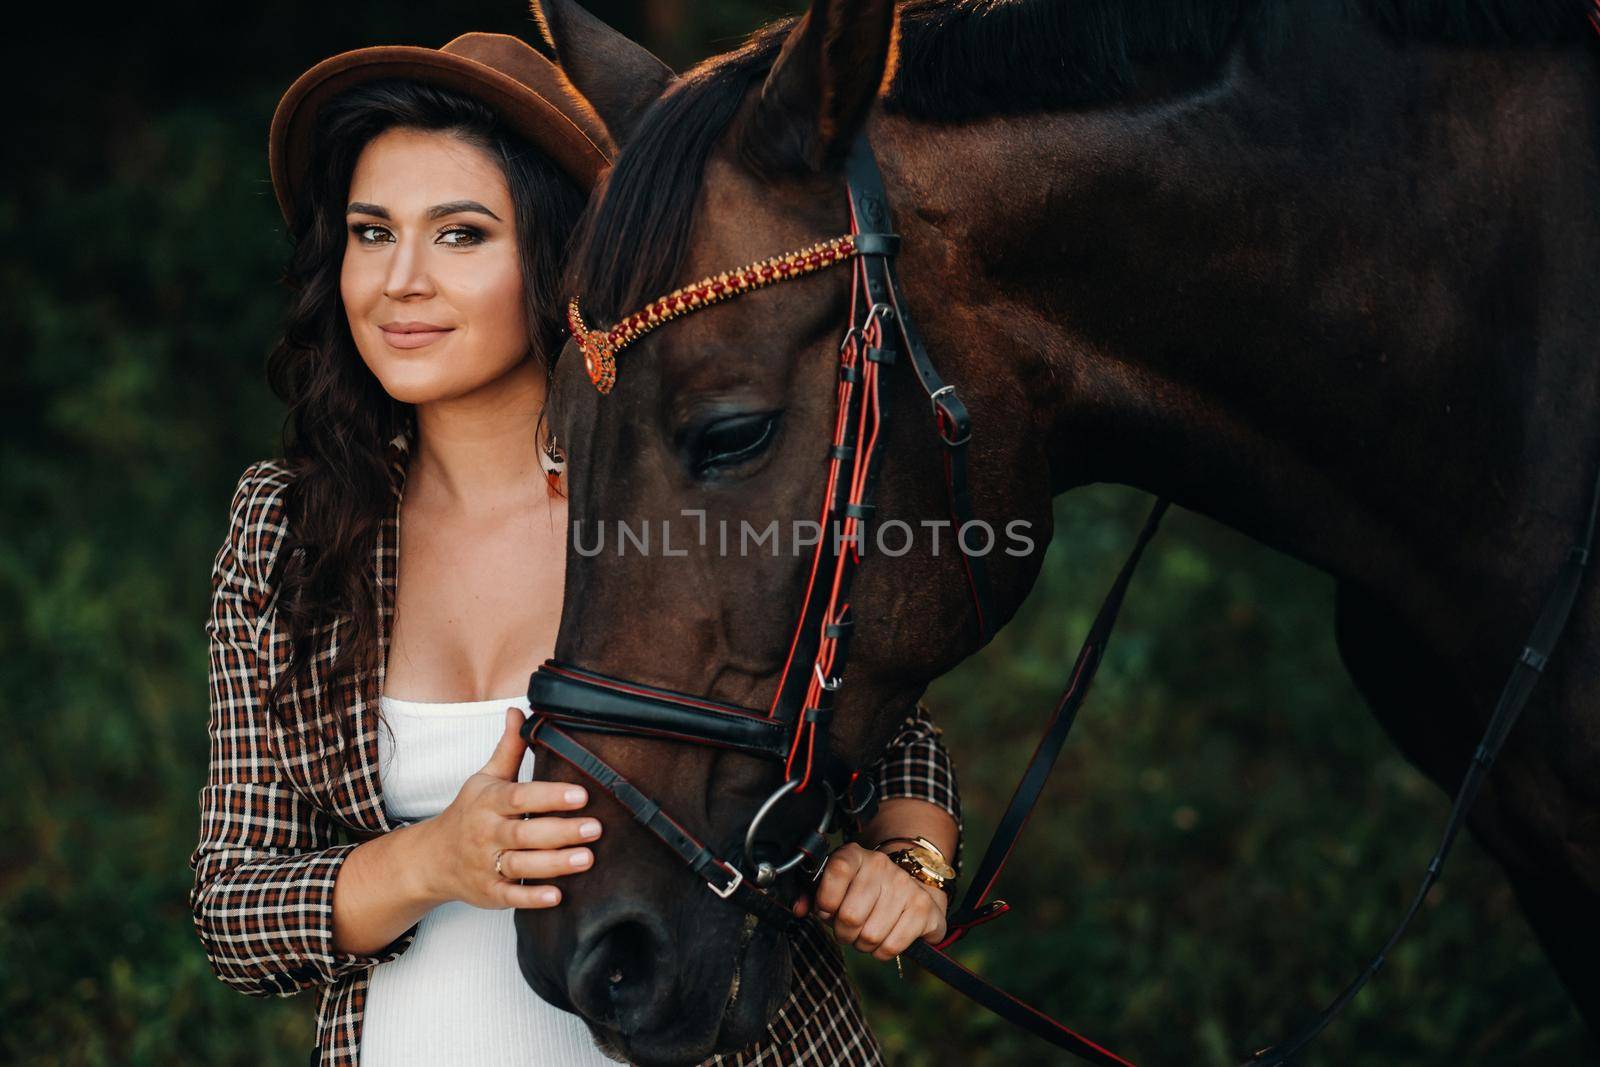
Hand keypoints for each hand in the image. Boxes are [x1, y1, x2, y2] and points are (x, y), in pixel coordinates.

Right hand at [413, 707, 601, 909]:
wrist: (431, 858)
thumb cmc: (468, 813)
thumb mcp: (484, 778)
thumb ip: (508, 749)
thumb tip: (519, 710)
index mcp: (488, 802)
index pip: (520, 797)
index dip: (549, 796)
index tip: (581, 793)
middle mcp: (486, 833)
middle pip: (525, 833)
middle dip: (561, 831)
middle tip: (596, 828)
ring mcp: (485, 865)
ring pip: (521, 866)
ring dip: (555, 864)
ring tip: (588, 858)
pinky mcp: (489, 892)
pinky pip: (511, 897)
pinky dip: (532, 898)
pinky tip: (558, 896)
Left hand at [790, 842, 947, 959]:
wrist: (911, 885)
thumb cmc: (864, 891)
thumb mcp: (836, 885)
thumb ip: (812, 896)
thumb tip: (798, 909)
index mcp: (855, 856)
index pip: (837, 871)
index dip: (826, 901)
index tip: (827, 910)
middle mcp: (881, 866)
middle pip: (850, 916)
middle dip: (843, 933)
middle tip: (848, 929)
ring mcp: (905, 887)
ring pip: (870, 936)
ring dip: (863, 944)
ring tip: (866, 933)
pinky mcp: (923, 909)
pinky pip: (891, 946)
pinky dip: (882, 952)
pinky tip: (883, 939)